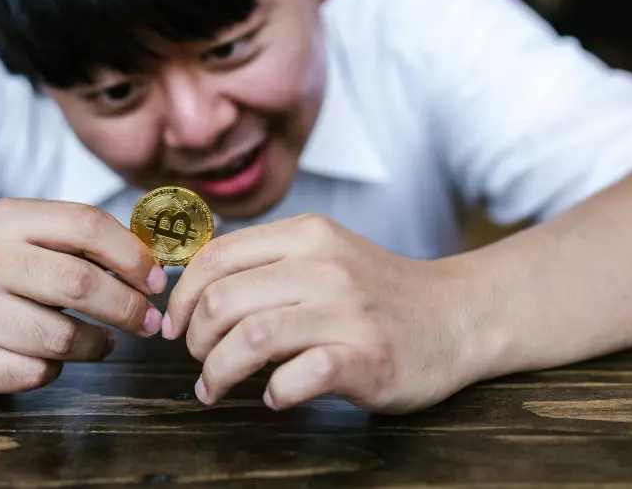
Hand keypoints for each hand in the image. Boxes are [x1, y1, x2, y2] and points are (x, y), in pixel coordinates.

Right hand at [0, 198, 166, 396]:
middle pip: (79, 283)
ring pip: (62, 337)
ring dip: (96, 344)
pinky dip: (55, 369)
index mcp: (6, 219)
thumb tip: (152, 266)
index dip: (131, 255)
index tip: (155, 280)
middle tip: (147, 321)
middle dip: (127, 306)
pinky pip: (35, 372)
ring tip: (102, 342)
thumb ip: (85, 243)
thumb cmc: (2, 272)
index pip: (86, 224)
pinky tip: (50, 357)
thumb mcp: (32, 237)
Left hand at [163, 214, 472, 412]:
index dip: (182, 297)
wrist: (456, 316)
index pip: (214, 257)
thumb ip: (266, 261)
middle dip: (194, 339)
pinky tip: (275, 397)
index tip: (174, 325)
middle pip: (223, 300)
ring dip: (218, 371)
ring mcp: (346, 311)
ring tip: (215, 388)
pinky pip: (298, 376)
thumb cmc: (376, 292)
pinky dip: (274, 392)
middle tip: (198, 361)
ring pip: (250, 337)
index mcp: (304, 234)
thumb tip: (192, 287)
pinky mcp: (367, 357)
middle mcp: (323, 265)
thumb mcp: (321, 253)